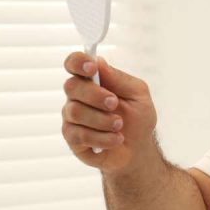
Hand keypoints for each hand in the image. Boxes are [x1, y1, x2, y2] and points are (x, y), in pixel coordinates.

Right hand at [61, 53, 157, 173]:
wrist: (138, 148)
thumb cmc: (137, 117)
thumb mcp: (138, 94)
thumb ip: (119, 78)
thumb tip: (99, 61)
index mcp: (93, 80)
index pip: (74, 63)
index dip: (77, 62)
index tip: (91, 68)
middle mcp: (77, 96)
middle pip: (71, 86)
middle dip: (95, 95)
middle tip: (114, 103)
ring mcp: (72, 117)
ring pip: (75, 112)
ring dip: (102, 119)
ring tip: (119, 125)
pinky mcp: (72, 138)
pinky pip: (79, 135)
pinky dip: (103, 138)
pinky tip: (116, 139)